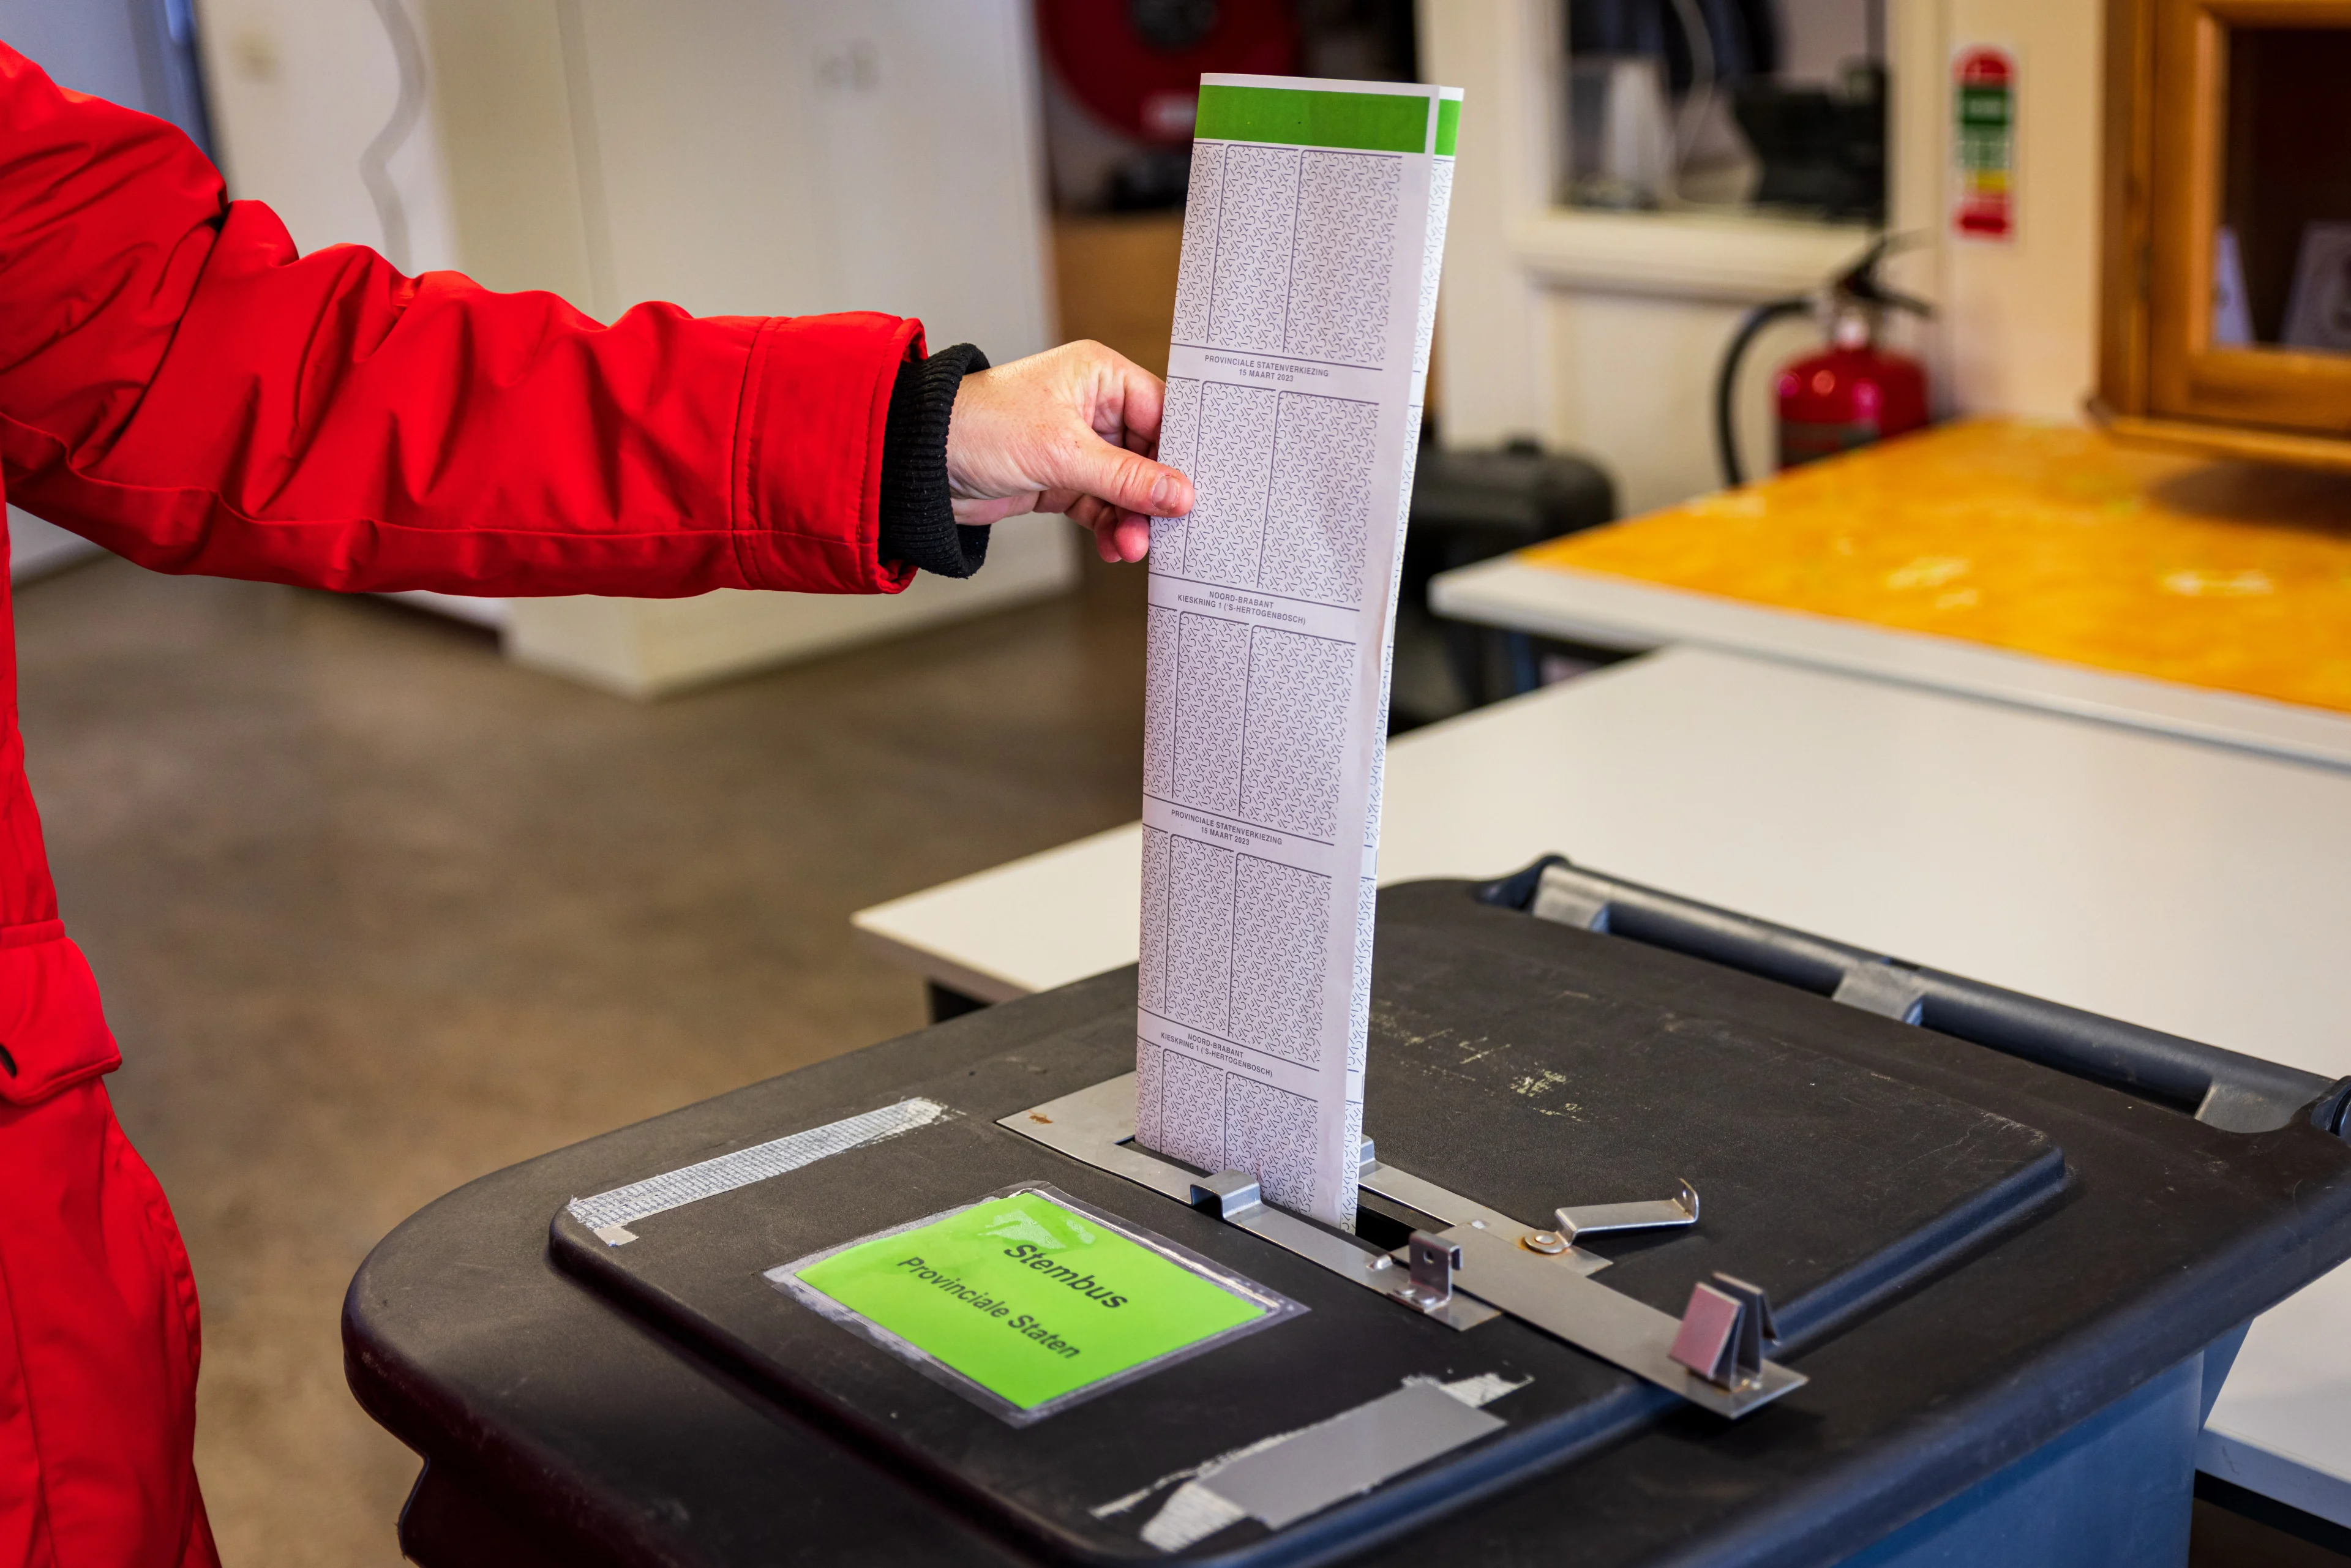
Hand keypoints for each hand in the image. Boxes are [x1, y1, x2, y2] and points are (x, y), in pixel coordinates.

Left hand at [945, 340, 1194, 562]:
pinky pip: (1100, 506)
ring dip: (1131, 520)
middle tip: (1165, 529)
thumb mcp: (1062, 452)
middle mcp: (1092, 407)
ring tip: (1132, 547)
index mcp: (1099, 376)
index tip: (1199, 489)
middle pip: (1147, 457)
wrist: (919, 463)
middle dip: (1153, 497)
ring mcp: (1076, 445)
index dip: (1180, 453)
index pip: (1161, 414)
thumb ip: (1126, 477)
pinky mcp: (1059, 479)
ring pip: (1124, 488)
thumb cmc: (980, 427)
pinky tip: (1113, 547)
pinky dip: (1109, 528)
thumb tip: (1180, 495)